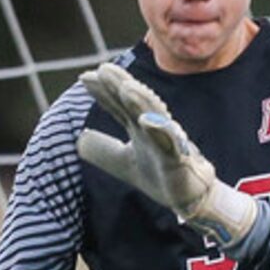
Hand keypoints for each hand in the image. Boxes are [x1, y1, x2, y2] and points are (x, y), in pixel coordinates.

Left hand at [76, 63, 260, 250]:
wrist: (190, 199)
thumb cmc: (160, 176)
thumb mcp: (123, 163)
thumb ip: (103, 151)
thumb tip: (79, 139)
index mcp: (140, 128)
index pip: (119, 106)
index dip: (103, 92)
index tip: (84, 78)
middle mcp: (155, 129)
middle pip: (136, 103)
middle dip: (121, 85)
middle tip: (104, 69)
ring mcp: (169, 142)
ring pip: (156, 116)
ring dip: (141, 101)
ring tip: (125, 87)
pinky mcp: (181, 159)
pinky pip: (172, 142)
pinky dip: (161, 130)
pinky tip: (146, 121)